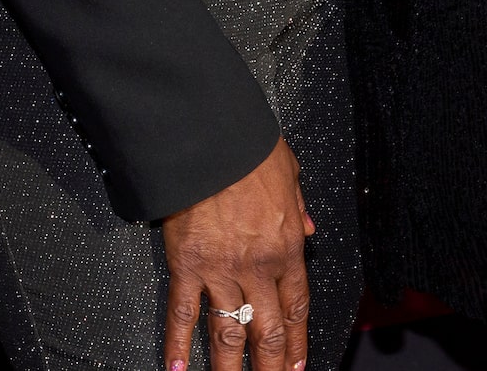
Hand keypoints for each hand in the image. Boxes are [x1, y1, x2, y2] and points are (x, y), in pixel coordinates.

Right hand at [160, 138, 313, 370]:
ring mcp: (220, 271)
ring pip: (227, 334)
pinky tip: (178, 368)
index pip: (296, 307)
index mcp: (286, 247)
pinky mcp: (185, 266)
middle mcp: (256, 268)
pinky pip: (182, 313)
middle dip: (272, 368)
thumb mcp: (289, 174)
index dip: (297, 341)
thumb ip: (299, 208)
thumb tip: (309, 226)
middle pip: (267, 332)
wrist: (211, 139)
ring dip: (230, 369)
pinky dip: (177, 344)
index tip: (297, 363)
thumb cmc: (248, 148)